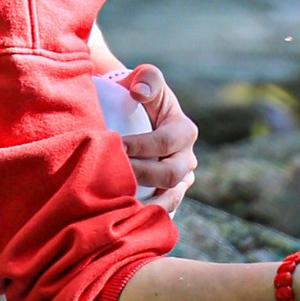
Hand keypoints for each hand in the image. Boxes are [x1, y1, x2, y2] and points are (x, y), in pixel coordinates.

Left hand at [117, 59, 198, 214]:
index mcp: (185, 132)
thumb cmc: (140, 95)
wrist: (137, 118)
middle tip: (113, 173)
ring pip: (170, 200)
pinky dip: (146, 219)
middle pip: (169, 175)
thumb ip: (146, 78)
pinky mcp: (168, 199)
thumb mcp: (146, 80)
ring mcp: (180, 183)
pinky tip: (126, 222)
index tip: (115, 144)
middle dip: (141, 174)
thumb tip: (138, 92)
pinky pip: (161, 214)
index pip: (165, 143)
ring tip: (120, 203)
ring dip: (147, 203)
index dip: (140, 145)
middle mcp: (186, 160)